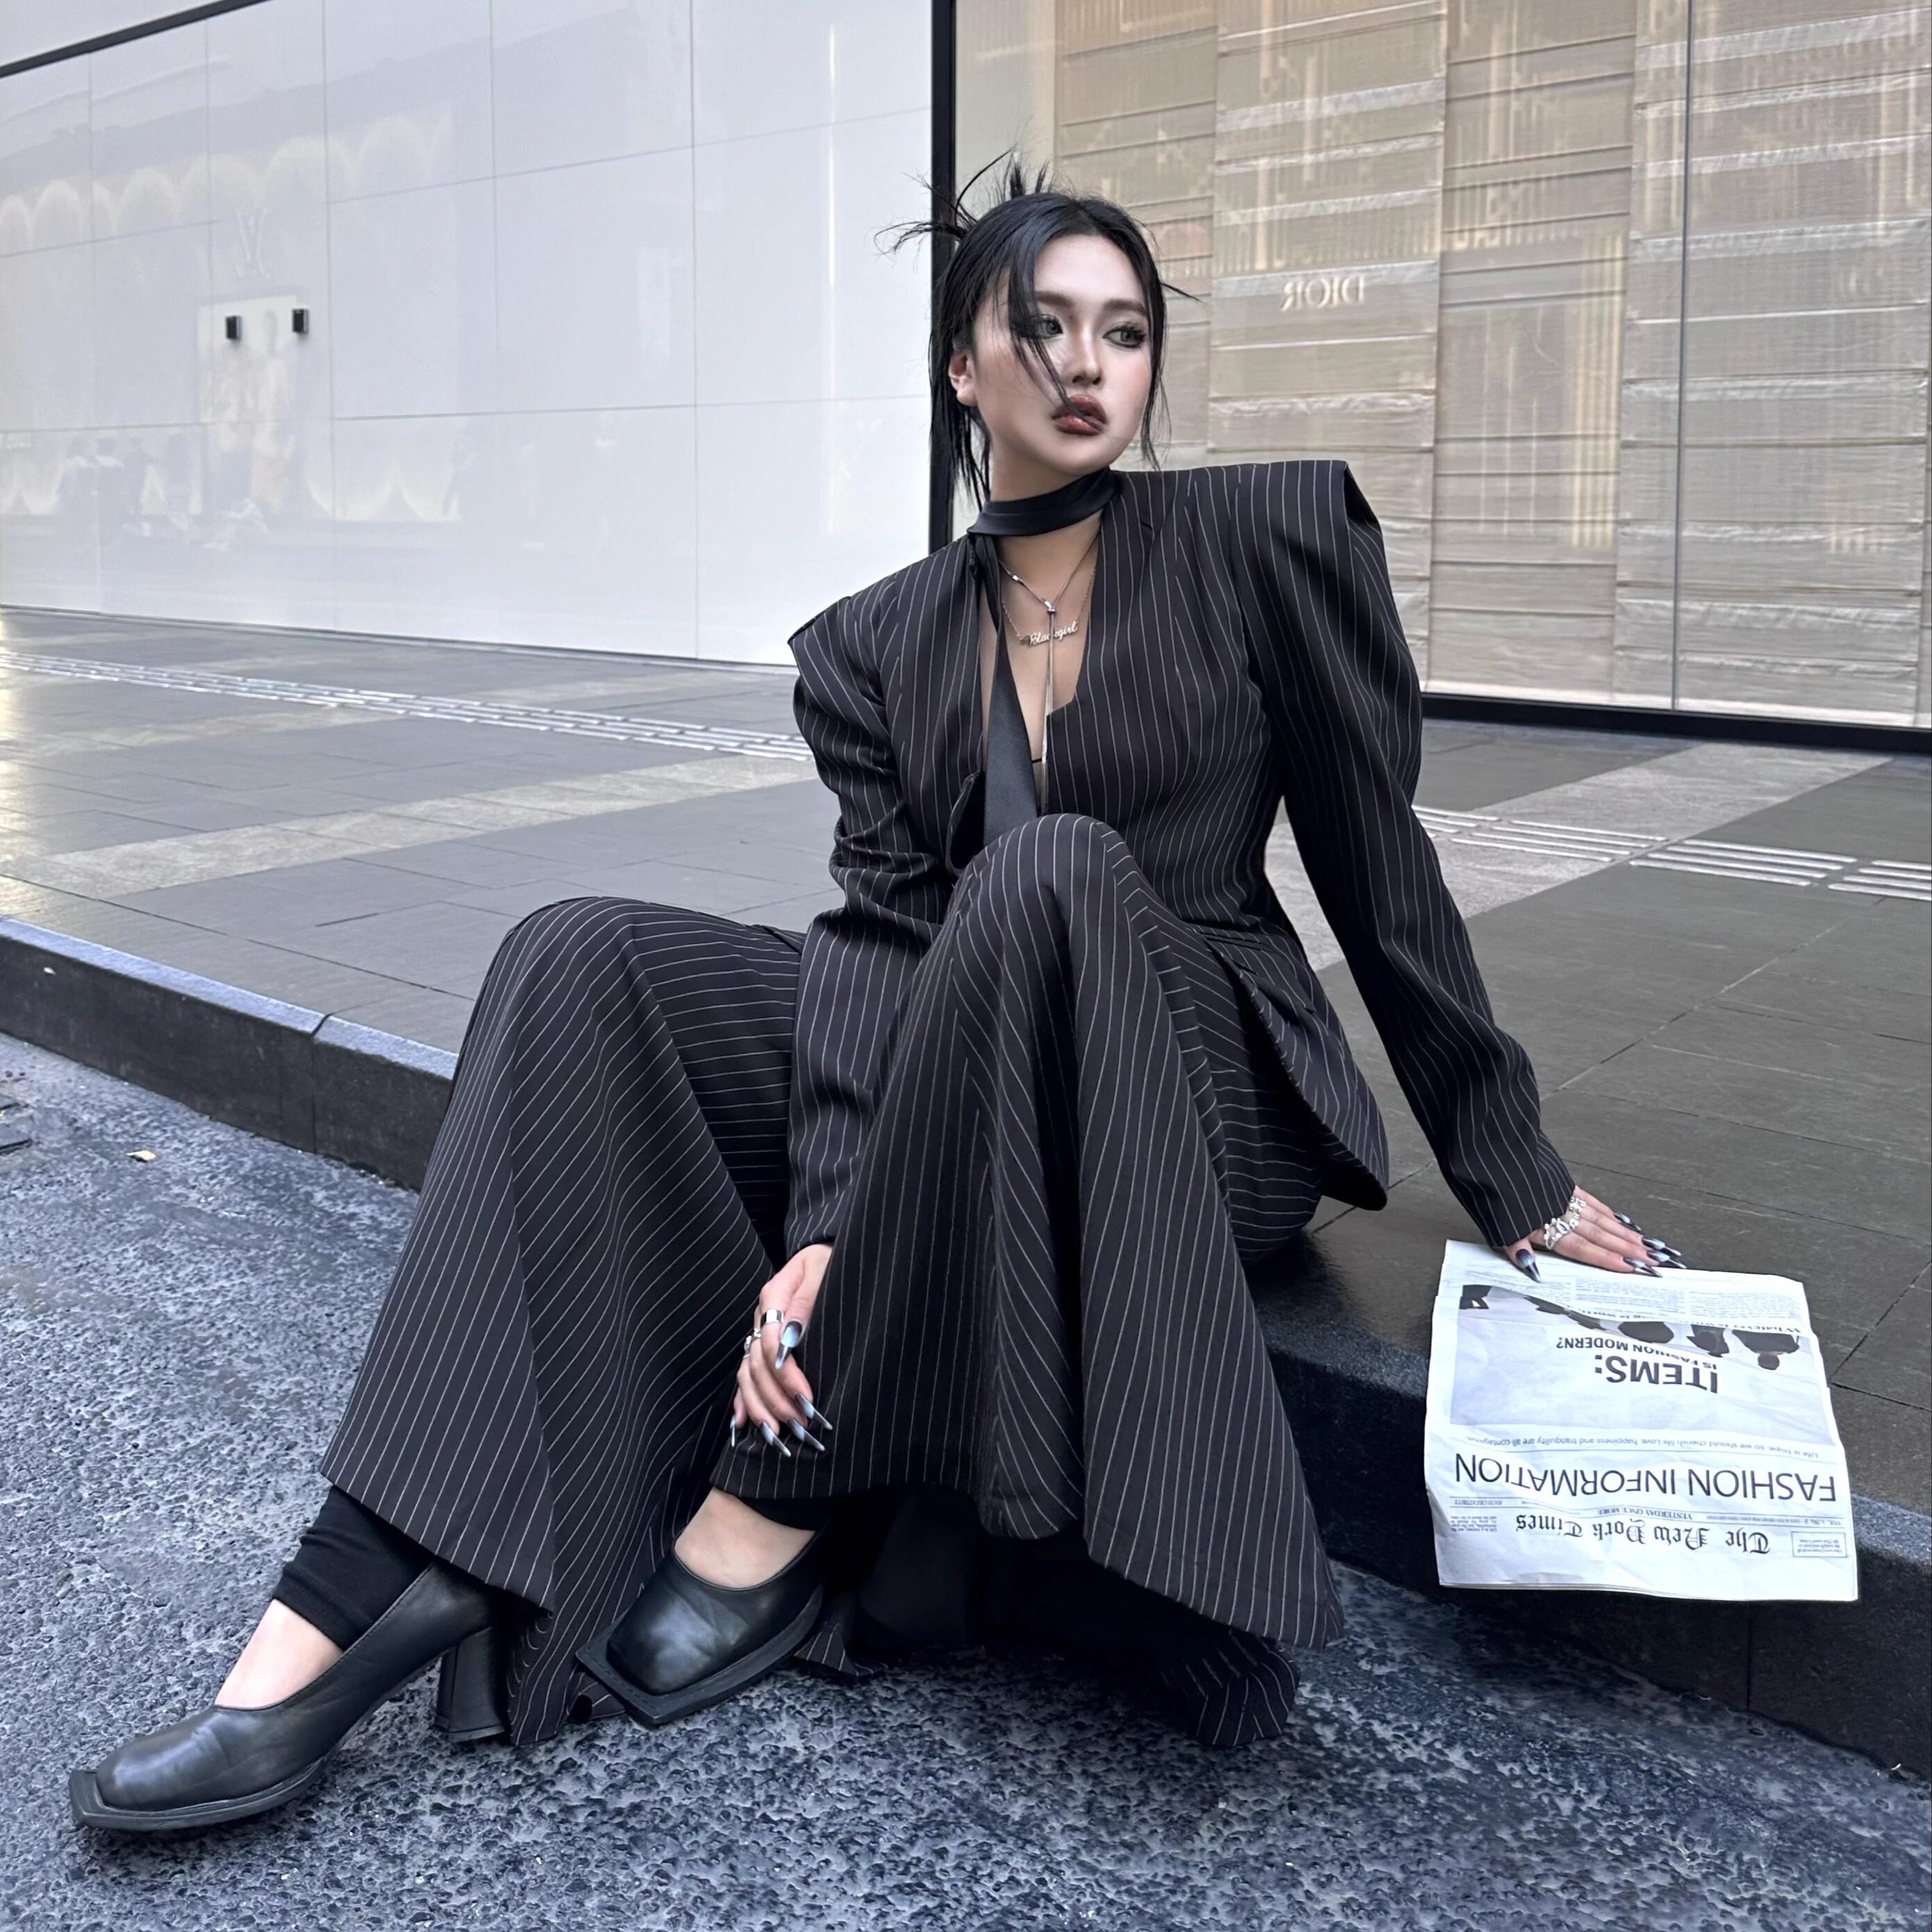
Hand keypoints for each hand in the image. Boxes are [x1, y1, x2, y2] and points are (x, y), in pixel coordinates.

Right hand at [731, 1243, 834, 1455]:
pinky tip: (744, 1422)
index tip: (806, 1396)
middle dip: (776, 1397)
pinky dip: (743, 1398)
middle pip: (757, 1364)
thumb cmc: (830, 1261)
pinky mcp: (763, 1344)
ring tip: (777, 1432)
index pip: (771, 1343)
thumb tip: (792, 1337)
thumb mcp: (822, 1270)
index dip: (786, 1374)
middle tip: (799, 1422)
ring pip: (747, 1373)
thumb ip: (806, 1301)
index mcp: (774, 1296)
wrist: (826, 1254)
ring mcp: (759, 1332)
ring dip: (760, 1405)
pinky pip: (745, 1374)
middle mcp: (762, 1318)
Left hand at [1502, 1183, 1685, 1277]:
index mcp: (1542, 1221)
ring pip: (1599, 1216)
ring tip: (1646, 1244)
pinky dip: (1605, 1211)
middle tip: (1654, 1260)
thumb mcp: (1492, 1217)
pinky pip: (1588, 1199)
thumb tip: (1530, 1267)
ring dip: (1623, 1232)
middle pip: (1598, 1232)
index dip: (1607, 1258)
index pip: (1581, 1246)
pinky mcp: (1558, 1178)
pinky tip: (1618, 1218)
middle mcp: (1557, 1209)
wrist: (1486, 1136)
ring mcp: (1560, 1193)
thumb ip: (1513, 1243)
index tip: (1634, 1267)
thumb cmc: (1485, 1179)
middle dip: (1627, 1248)